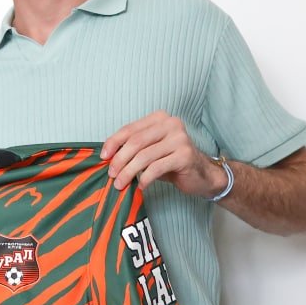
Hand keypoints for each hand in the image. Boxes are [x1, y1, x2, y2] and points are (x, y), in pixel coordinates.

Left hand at [100, 110, 225, 195]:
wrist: (202, 175)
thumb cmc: (171, 162)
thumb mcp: (150, 150)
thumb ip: (133, 148)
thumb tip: (107, 156)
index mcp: (160, 118)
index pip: (130, 129)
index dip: (114, 142)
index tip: (103, 157)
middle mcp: (171, 124)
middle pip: (136, 142)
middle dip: (119, 160)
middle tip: (111, 174)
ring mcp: (180, 139)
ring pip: (144, 156)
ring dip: (128, 172)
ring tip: (120, 183)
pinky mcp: (185, 155)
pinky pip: (156, 168)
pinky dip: (145, 178)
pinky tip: (141, 186)